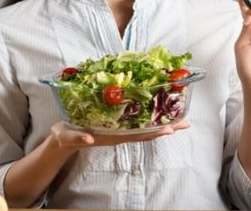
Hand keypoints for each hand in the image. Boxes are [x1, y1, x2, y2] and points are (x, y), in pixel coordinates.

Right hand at [49, 120, 189, 153]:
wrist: (63, 139)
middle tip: (186, 123)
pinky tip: (161, 112)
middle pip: (147, 132)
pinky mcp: (117, 124)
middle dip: (167, 128)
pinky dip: (151, 117)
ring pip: (146, 127)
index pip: (136, 135)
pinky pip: (138, 121)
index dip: (153, 133)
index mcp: (111, 136)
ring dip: (164, 123)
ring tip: (182, 118)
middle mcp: (119, 133)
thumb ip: (77, 137)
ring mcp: (120, 129)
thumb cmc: (66, 136)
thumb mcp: (68, 135)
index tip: (170, 130)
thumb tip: (88, 138)